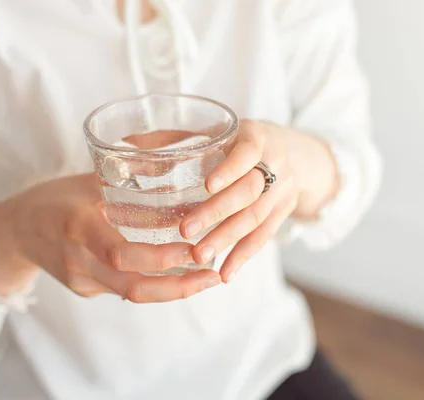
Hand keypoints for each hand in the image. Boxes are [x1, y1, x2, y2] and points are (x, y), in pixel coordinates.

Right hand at [0, 174, 220, 301]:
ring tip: (208, 279)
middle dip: (179, 286)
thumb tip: (177, 158)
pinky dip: (156, 286)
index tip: (194, 248)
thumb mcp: (88, 180)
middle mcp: (79, 261)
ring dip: (174, 291)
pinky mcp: (86, 289)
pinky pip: (125, 292)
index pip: (122, 254)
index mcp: (77, 227)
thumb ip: (129, 174)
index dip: (161, 258)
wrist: (14, 231)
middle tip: (214, 274)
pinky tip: (181, 275)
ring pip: (134, 295)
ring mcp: (81, 280)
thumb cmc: (55, 198)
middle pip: (134, 287)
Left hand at [180, 120, 301, 282]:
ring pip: (256, 218)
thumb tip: (126, 145)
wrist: (297, 154)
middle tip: (186, 230)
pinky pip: (264, 237)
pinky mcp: (282, 213)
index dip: (229, 170)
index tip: (207, 186)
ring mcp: (282, 191)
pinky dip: (244, 256)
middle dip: (217, 212)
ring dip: (227, 239)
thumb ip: (178, 138)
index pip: (247, 154)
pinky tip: (226, 273)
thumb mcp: (219, 130)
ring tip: (199, 256)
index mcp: (256, 138)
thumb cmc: (243, 140)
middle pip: (249, 192)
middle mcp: (275, 164)